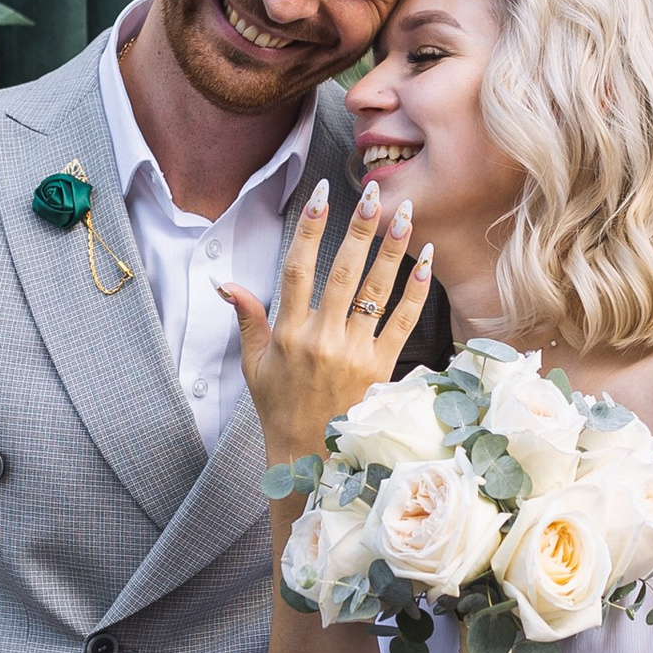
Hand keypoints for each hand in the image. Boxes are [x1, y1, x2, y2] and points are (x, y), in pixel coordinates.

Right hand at [225, 178, 430, 470]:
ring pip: (376, 292)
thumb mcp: (253, 365)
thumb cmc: (279, 408)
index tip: (321, 196)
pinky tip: (426, 264)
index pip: (298, 268)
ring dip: (392, 250)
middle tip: (371, 192)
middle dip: (358, 228)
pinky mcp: (380, 369)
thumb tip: (226, 283)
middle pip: (343, 272)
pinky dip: (415, 293)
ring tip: (404, 215)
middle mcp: (322, 339)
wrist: (308, 459)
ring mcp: (354, 353)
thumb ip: (247, 321)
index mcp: (288, 333)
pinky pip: (402, 324)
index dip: (310, 229)